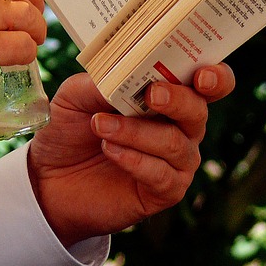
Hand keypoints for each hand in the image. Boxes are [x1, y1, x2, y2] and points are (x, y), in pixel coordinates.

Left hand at [28, 64, 234, 246]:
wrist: (49, 179)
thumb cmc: (71, 130)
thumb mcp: (76, 95)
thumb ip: (102, 81)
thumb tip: (124, 73)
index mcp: (170, 96)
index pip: (209, 84)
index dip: (216, 77)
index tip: (201, 75)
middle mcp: (182, 127)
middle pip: (198, 111)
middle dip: (178, 100)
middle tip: (152, 95)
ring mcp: (177, 161)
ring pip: (175, 143)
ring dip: (137, 132)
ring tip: (102, 127)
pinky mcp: (166, 191)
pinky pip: (162, 175)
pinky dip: (135, 160)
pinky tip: (110, 151)